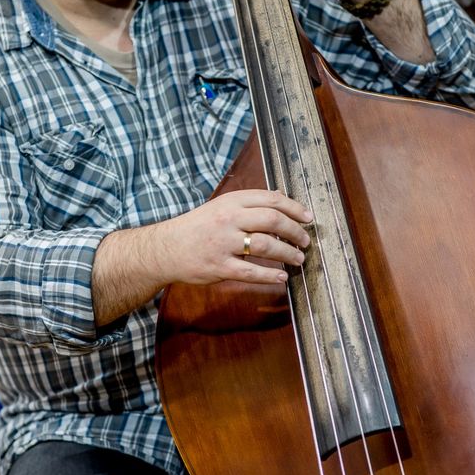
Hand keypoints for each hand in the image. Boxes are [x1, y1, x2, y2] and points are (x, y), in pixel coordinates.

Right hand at [160, 189, 311, 285]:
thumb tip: (281, 196)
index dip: (294, 208)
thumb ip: (250, 202)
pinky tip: (281, 277)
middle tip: (306, 241)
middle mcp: (229, 219)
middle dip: (295, 231)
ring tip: (298, 258)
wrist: (166, 248)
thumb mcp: (221, 206)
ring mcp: (224, 244)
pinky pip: (251, 272)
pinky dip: (270, 275)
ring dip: (288, 253)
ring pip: (266, 246)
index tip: (308, 218)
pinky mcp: (220, 267)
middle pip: (273, 220)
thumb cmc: (197, 227)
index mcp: (231, 201)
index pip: (271, 200)